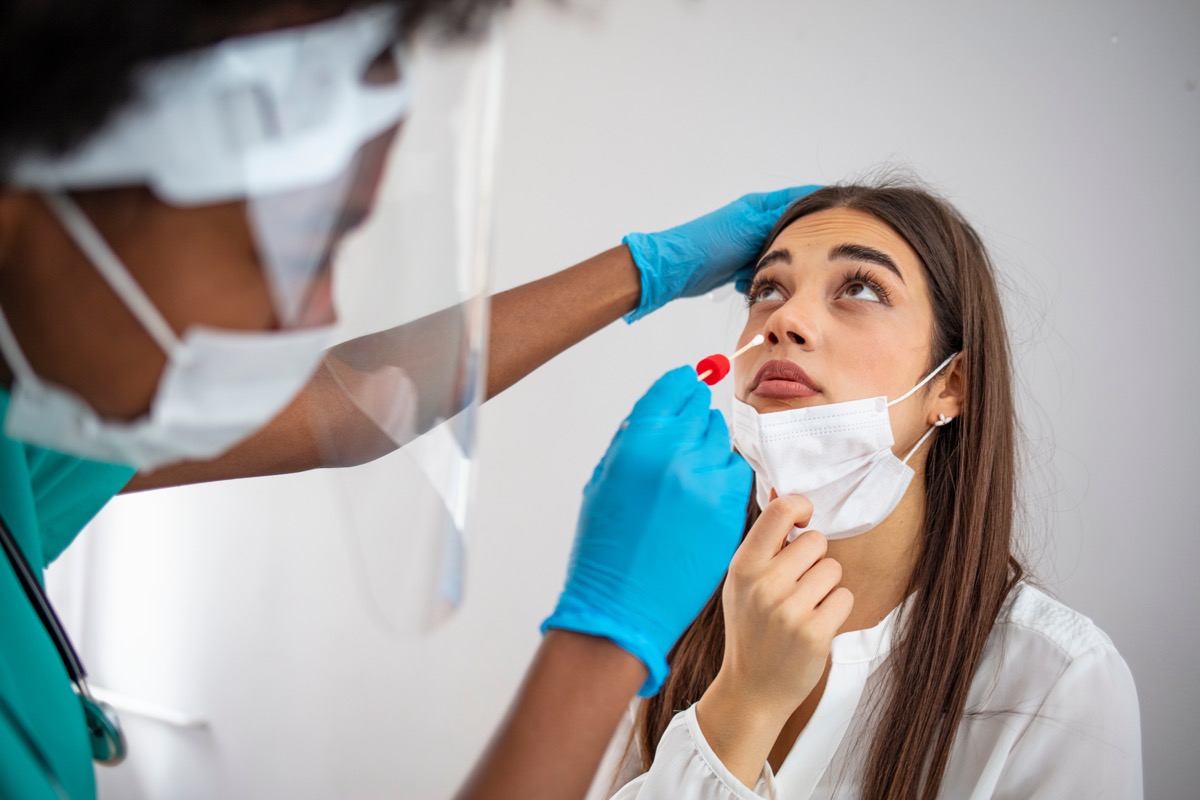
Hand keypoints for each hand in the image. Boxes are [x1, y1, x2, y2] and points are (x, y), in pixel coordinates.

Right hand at [542, 366, 752, 694]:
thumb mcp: (604, 482)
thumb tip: (663, 408)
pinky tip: (707, 499)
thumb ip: (634, 441)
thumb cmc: (606, 547)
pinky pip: (738, 477)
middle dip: (695, 422)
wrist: (623, 605)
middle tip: (686, 442)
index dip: (682, 387)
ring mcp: (707, 485)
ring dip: (712, 452)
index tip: (688, 387)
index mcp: (638, 442)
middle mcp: (675, 456)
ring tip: (690, 480)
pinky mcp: (730, 512)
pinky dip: (727, 482)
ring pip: (724, 444)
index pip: (675, 388)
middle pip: (703, 413)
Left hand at [621, 185, 819, 322]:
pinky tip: (756, 285)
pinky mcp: (738, 264)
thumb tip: (811, 208)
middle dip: (804, 241)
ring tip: (792, 275)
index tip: (846, 211)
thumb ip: (781, 219)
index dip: (822, 203)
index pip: (798, 197)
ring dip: (780, 265)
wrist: (678, 269)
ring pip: (777, 253)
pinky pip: (761, 270)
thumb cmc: (709, 242)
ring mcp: (746, 244)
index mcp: (758, 206)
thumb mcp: (751, 227)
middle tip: (825, 252)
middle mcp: (754, 222)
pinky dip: (761, 278)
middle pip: (790, 228)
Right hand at [712, 493, 853, 724]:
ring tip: (804, 607)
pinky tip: (815, 624)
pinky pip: (844, 597)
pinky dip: (836, 609)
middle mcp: (764, 584)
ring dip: (826, 586)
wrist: (752, 689)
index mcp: (743, 566)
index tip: (804, 520)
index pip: (780, 512)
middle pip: (816, 541)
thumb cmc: (751, 629)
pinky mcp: (814, 632)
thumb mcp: (742, 583)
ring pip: (833, 569)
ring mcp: (789, 609)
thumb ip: (763, 542)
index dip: (800, 508)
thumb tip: (782, 493)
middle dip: (814, 560)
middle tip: (798, 585)